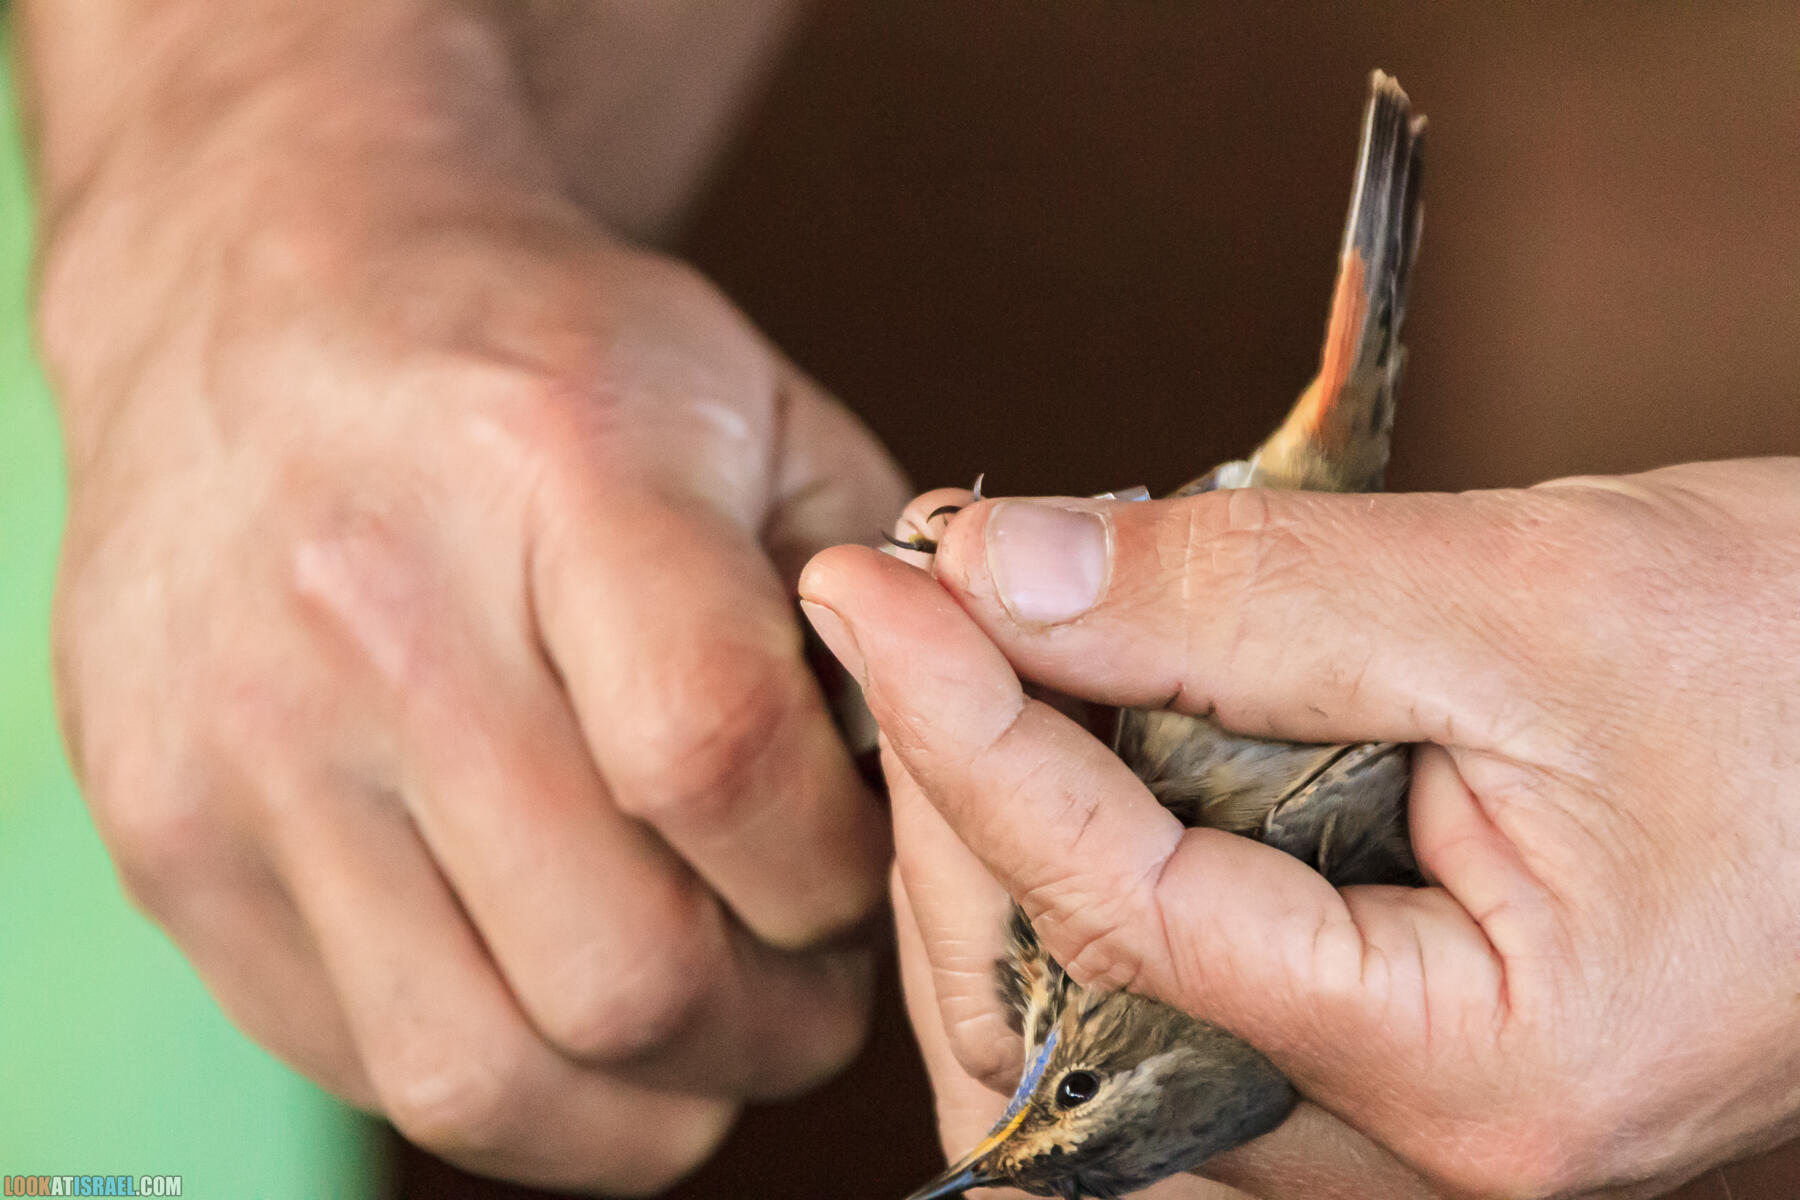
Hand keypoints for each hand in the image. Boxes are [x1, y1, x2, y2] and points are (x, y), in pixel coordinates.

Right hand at [37, 22, 905, 1184]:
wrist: (264, 304)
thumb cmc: (546, 361)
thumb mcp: (758, 410)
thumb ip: (883, 608)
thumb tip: (941, 815)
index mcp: (555, 468)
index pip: (721, 762)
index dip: (836, 872)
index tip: (855, 865)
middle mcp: (372, 614)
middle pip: (618, 972)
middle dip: (771, 1027)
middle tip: (804, 978)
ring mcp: (241, 749)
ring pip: (482, 1077)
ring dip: (642, 1100)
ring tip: (698, 1014)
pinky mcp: (165, 843)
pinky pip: (363, 1066)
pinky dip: (508, 1081)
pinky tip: (557, 988)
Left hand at [802, 462, 1799, 1197]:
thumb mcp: (1532, 597)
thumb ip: (1245, 597)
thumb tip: (1000, 567)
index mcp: (1477, 1074)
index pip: (1117, 910)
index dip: (966, 727)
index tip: (870, 582)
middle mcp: (1421, 1156)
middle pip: (1067, 1014)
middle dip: (967, 800)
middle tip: (942, 608)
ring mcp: (1398, 1126)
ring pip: (1094, 1030)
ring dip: (1017, 835)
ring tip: (1021, 653)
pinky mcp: (1387, 1057)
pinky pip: (1172, 1000)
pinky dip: (1101, 863)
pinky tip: (1107, 735)